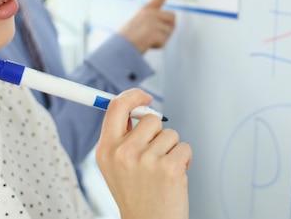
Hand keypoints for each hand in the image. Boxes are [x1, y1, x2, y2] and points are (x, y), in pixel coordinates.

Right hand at [95, 88, 191, 218]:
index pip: (117, 106)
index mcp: (106, 150)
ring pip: (170, 134)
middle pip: (150, 118)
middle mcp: (123, 153)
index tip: (145, 97)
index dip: (133, 95)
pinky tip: (173, 177)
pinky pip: (184, 147)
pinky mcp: (169, 168)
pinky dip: (184, 160)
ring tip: (162, 171)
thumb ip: (122, 136)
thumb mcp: (115, 165)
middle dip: (158, 133)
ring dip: (171, 149)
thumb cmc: (136, 195)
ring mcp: (146, 160)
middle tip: (154, 155)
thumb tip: (138, 107)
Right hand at [118, 0, 179, 53]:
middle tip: (157, 35)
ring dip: (162, 38)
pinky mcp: (154, 33)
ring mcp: (152, 22)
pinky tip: (147, 45)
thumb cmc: (127, 38)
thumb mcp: (137, 22)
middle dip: (169, 27)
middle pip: (172, 18)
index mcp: (145, 9)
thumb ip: (151, 20)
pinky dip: (158, 46)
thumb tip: (169, 24)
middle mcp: (150, 13)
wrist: (118, 48)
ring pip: (170, 31)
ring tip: (148, 40)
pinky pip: (164, 41)